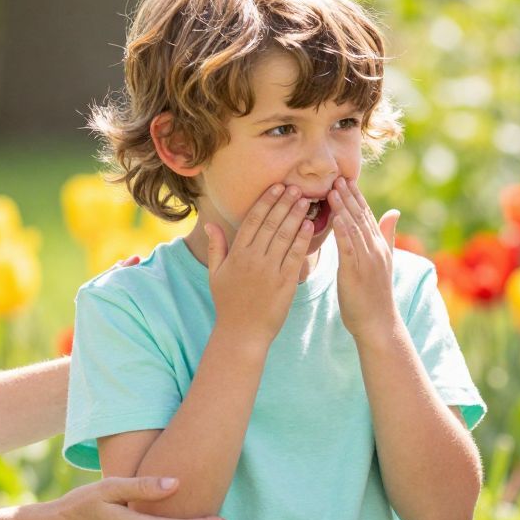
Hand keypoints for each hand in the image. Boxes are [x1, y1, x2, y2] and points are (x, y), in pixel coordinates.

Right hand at [206, 184, 313, 347]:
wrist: (242, 333)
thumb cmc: (228, 302)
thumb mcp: (216, 274)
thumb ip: (216, 247)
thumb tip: (209, 224)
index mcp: (237, 254)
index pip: (253, 221)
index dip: (266, 201)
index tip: (277, 187)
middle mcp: (253, 259)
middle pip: (271, 224)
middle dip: (284, 203)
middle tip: (296, 187)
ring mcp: (270, 270)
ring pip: (284, 236)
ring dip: (296, 215)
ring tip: (306, 200)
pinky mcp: (285, 283)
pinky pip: (295, 255)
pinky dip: (303, 239)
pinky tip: (309, 224)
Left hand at [327, 177, 400, 342]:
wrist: (378, 324)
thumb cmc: (375, 297)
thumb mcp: (383, 263)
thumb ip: (386, 237)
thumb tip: (393, 212)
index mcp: (379, 247)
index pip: (367, 216)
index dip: (357, 197)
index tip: (346, 179)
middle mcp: (375, 250)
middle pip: (361, 217)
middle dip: (349, 196)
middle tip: (337, 176)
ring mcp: (367, 260)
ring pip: (354, 228)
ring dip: (343, 207)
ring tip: (332, 189)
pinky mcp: (356, 271)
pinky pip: (349, 247)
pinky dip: (342, 230)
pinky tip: (334, 217)